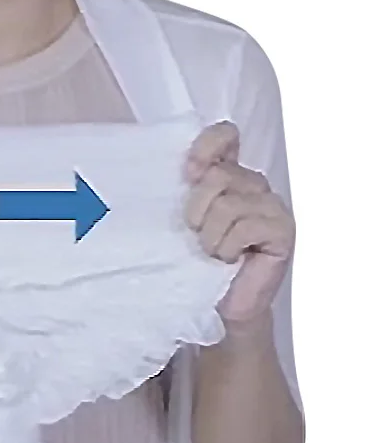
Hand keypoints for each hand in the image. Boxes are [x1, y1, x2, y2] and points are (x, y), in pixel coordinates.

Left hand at [184, 122, 293, 327]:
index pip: (225, 136)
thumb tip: (161, 173)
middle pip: (219, 175)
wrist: (218, 306)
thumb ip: (178, 194)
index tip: (188, 172)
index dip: (207, 147)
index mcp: (226, 176)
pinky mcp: (282, 230)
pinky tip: (228, 260)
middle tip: (195, 235)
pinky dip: (228, 247)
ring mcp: (271, 206)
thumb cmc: (195, 264)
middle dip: (196, 210)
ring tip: (211, 253)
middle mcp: (252, 185)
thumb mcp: (178, 223)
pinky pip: (246, 226)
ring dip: (210, 237)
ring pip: (229, 204)